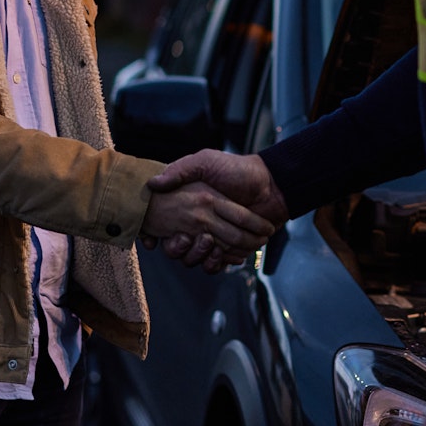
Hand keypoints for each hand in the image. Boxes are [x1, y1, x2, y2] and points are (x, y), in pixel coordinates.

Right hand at [141, 181, 274, 266]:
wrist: (272, 185)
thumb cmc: (238, 169)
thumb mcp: (205, 161)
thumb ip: (180, 170)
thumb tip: (153, 183)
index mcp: (192, 206)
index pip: (168, 229)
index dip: (167, 237)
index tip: (174, 234)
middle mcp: (201, 223)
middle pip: (182, 249)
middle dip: (187, 248)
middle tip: (196, 237)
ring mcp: (217, 236)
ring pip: (198, 259)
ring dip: (203, 256)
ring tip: (212, 244)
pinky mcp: (232, 248)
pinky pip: (218, 264)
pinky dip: (221, 262)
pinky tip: (225, 254)